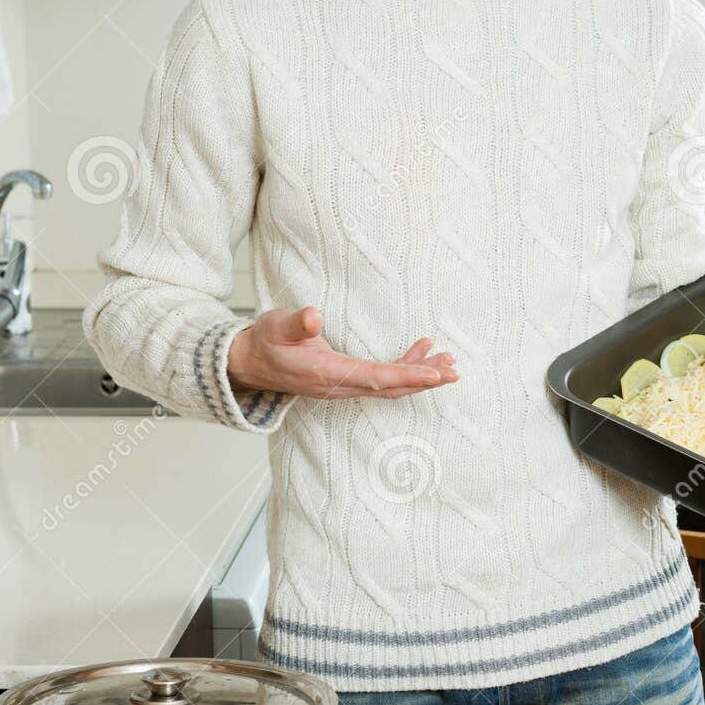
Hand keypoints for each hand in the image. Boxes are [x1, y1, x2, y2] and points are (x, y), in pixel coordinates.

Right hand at [227, 306, 457, 400]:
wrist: (250, 363)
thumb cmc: (265, 341)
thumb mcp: (275, 325)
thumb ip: (295, 323)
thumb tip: (314, 316)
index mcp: (326, 372)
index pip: (375, 378)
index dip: (407, 376)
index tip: (435, 375)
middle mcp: (339, 385)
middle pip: (390, 387)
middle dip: (424, 379)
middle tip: (454, 370)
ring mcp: (344, 385)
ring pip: (389, 385)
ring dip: (419, 374)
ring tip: (448, 362)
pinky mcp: (346, 380)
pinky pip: (381, 379)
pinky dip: (404, 367)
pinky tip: (421, 351)